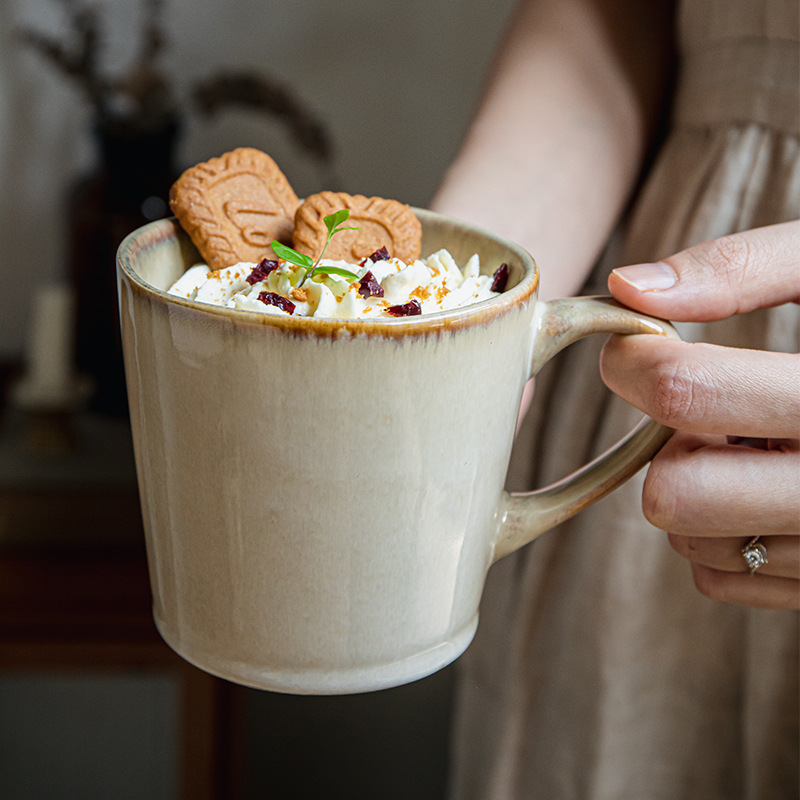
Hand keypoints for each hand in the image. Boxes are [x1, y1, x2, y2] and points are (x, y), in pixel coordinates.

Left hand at [600, 221, 799, 608]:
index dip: (633, 361)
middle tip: (705, 411)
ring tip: (755, 445)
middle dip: (666, 444)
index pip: (687, 392)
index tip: (635, 346)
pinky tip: (768, 490)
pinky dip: (721, 533)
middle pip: (675, 493)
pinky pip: (718, 575)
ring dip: (696, 486)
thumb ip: (742, 267)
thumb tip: (628, 288)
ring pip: (689, 538)